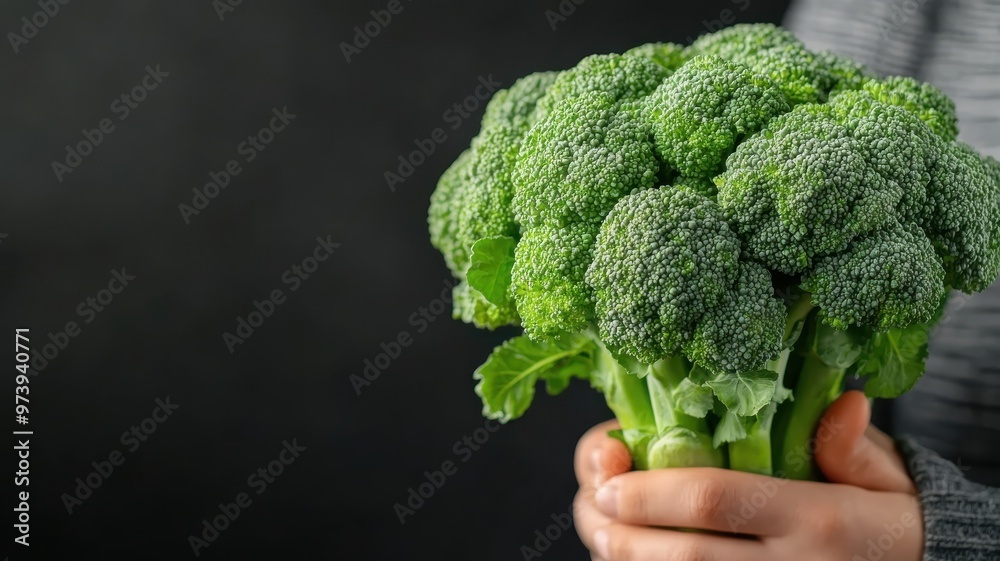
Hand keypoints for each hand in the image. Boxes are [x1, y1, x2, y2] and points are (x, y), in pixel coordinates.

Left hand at [573, 391, 922, 560]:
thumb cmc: (893, 520)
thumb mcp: (887, 477)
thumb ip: (854, 446)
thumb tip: (845, 405)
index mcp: (817, 518)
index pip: (716, 500)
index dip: (650, 491)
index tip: (610, 475)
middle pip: (684, 556)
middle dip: (623, 532)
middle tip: (591, 506)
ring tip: (599, 532)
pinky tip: (632, 558)